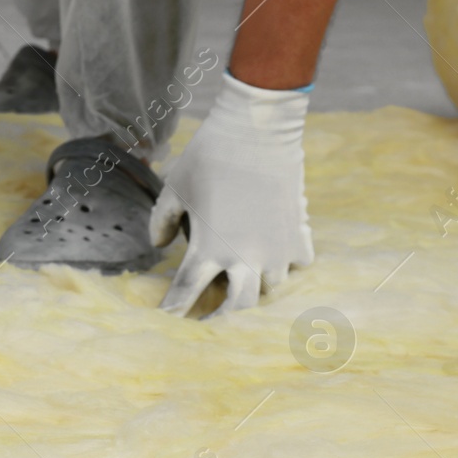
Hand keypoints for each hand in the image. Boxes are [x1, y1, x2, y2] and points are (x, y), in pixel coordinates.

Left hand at [150, 73, 313, 314]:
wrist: (256, 131)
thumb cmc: (207, 157)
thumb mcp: (173, 188)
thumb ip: (161, 221)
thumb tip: (159, 246)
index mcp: (208, 248)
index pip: (186, 292)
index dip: (174, 310)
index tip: (166, 322)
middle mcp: (244, 257)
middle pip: (235, 308)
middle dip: (220, 321)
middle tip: (209, 325)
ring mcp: (276, 250)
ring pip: (268, 290)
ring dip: (253, 290)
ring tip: (242, 288)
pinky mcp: (298, 235)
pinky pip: (296, 266)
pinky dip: (284, 268)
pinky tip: (273, 260)